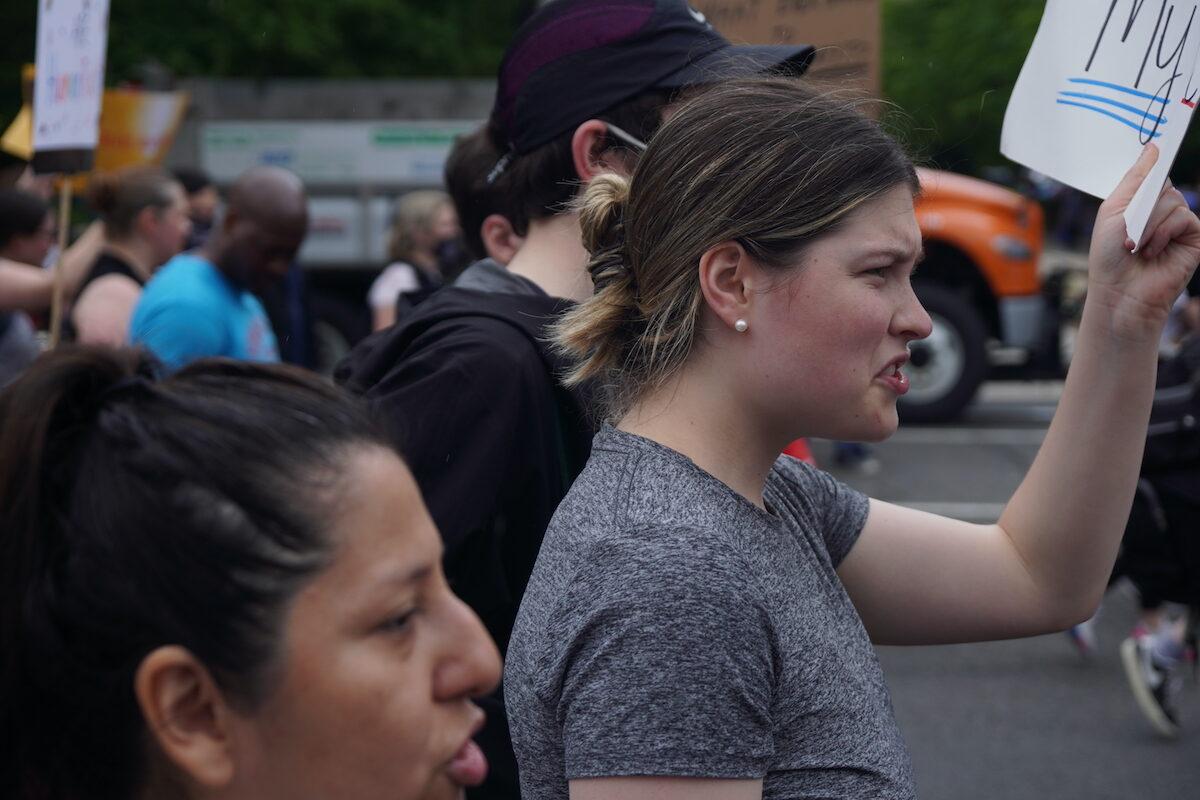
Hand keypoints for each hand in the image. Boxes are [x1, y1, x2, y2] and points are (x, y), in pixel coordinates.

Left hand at [1087, 145, 1199, 342]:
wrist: (1119, 292)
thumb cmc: (1109, 256)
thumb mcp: (1113, 212)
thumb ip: (1135, 179)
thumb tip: (1155, 146)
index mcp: (1142, 202)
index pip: (1155, 173)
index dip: (1161, 156)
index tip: (1172, 126)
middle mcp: (1163, 209)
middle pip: (1162, 185)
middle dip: (1141, 206)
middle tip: (1128, 232)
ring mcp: (1180, 224)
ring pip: (1172, 201)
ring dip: (1148, 224)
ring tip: (1137, 247)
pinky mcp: (1195, 238)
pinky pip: (1184, 217)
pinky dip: (1163, 232)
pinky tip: (1152, 251)